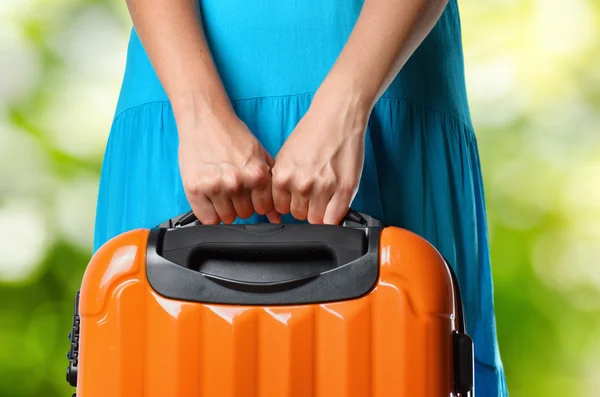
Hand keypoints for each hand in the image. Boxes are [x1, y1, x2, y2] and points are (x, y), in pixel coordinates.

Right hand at [178, 112, 280, 223]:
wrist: (205, 119)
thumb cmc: (233, 136)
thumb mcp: (260, 157)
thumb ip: (270, 187)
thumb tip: (276, 218)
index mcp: (256, 174)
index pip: (262, 209)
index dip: (256, 202)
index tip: (250, 195)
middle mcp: (236, 183)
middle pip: (244, 214)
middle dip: (240, 204)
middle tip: (233, 188)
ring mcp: (214, 186)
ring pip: (226, 218)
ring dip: (225, 208)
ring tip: (221, 189)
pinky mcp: (194, 189)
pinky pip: (207, 218)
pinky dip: (209, 212)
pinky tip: (209, 197)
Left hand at [271, 93, 368, 223]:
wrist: (336, 116)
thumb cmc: (312, 133)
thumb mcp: (285, 157)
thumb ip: (281, 182)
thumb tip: (279, 207)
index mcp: (282, 177)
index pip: (281, 209)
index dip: (290, 203)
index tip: (296, 198)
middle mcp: (301, 184)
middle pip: (298, 215)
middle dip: (305, 206)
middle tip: (314, 190)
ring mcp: (324, 188)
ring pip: (316, 219)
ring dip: (320, 210)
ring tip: (325, 191)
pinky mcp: (344, 189)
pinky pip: (335, 219)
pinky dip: (335, 216)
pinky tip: (335, 203)